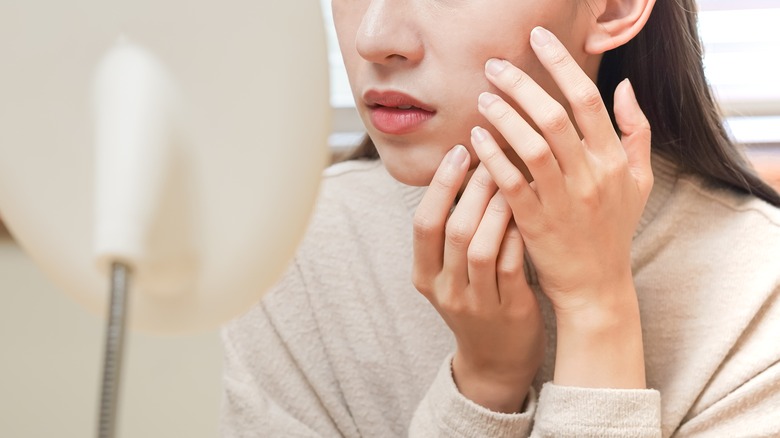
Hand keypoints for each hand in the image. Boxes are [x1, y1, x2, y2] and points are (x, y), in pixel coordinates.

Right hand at [412, 147, 544, 412]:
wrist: (496, 359)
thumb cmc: (476, 298)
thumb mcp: (450, 270)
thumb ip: (451, 229)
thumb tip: (465, 165)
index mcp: (424, 275)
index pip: (423, 223)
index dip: (440, 185)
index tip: (459, 151)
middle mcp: (445, 290)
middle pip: (453, 230)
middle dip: (473, 188)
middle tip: (493, 154)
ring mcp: (477, 303)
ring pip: (481, 248)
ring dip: (496, 209)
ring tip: (511, 177)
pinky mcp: (509, 311)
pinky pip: (511, 267)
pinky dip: (517, 236)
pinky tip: (529, 211)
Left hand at [470, 27, 652, 387]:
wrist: (596, 285)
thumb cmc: (613, 229)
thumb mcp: (639, 181)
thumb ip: (636, 131)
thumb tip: (626, 87)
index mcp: (614, 160)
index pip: (588, 100)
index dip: (561, 65)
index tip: (537, 39)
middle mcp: (591, 176)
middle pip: (555, 117)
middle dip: (523, 84)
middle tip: (495, 65)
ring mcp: (563, 200)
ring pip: (531, 147)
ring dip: (504, 117)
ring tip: (482, 97)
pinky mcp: (536, 223)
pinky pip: (511, 183)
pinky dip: (492, 158)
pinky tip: (475, 138)